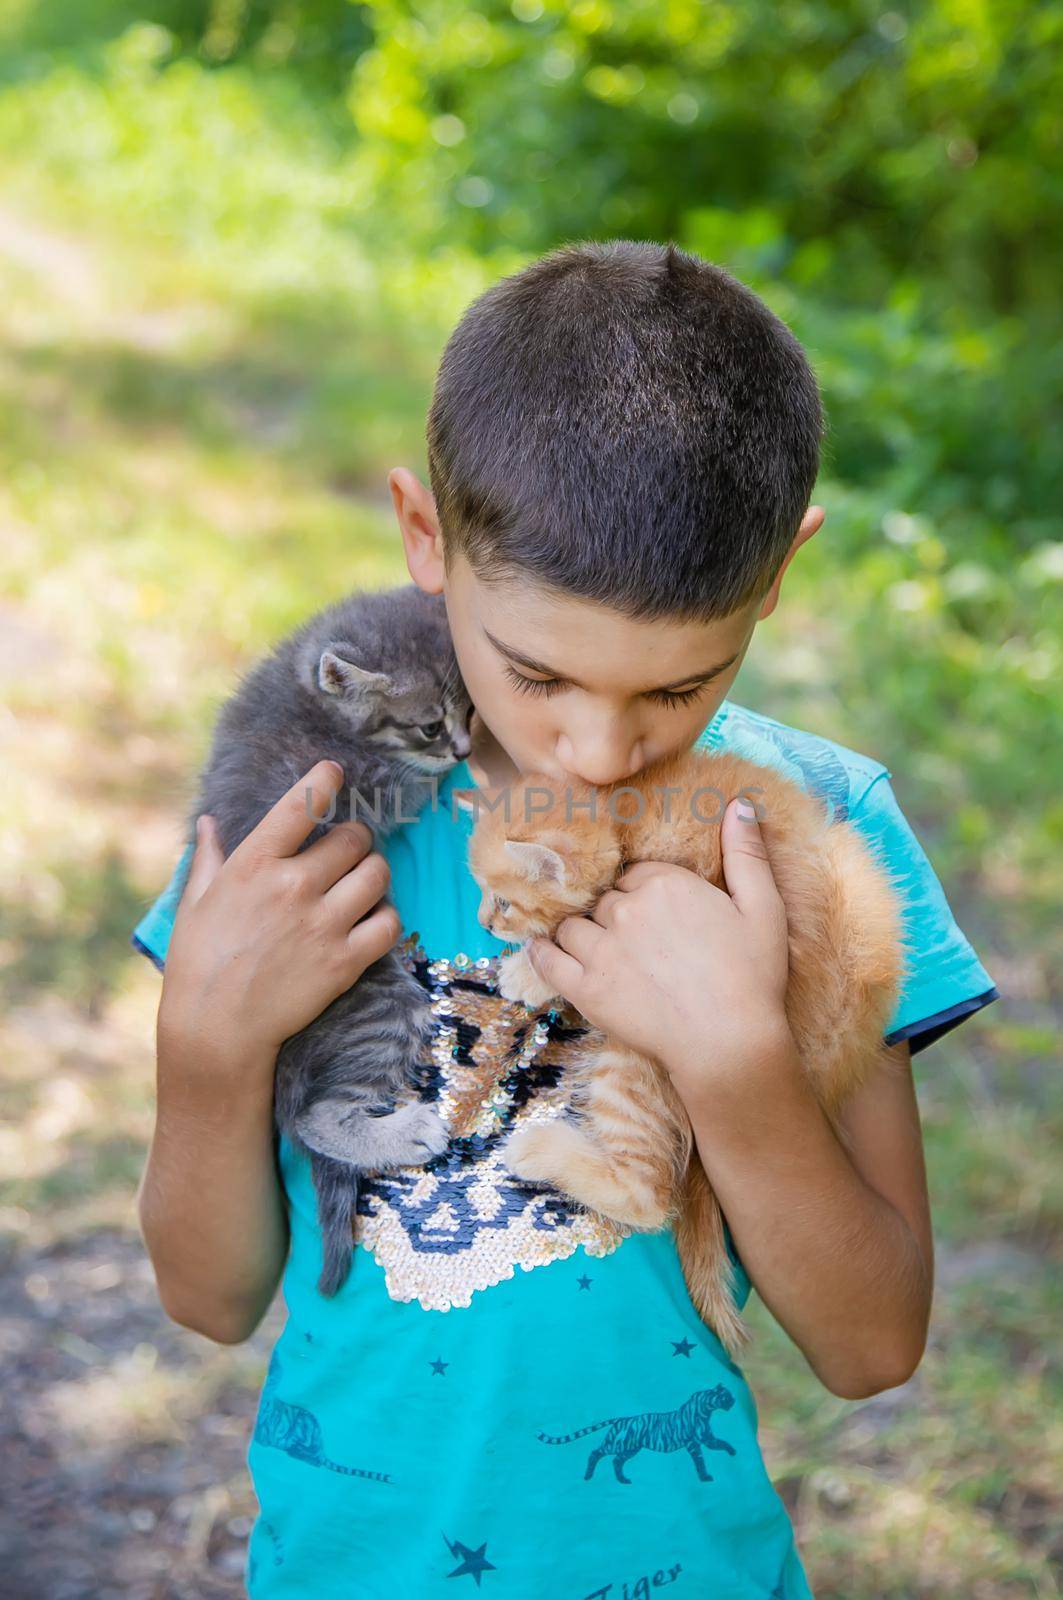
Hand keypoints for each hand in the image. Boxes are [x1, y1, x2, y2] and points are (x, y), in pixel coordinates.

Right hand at [157, 760, 402, 1076]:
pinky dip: (386, 917)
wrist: (217, 1029)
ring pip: (377, 873)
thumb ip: (209, 858)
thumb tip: (207, 822)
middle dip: (354, 839)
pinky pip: (389, 922)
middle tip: (348, 851)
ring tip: (361, 883)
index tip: (334, 771)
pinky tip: (370, 920)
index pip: (300, 804)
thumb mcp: (195, 903)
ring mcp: (323, 924)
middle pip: (353, 838)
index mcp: (253, 865)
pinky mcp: (345, 961)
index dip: (323, 780)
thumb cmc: (199, 962)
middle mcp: (293, 887)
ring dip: (374, 873)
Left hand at [525, 795, 793, 1107]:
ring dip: (579, 932)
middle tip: (628, 937)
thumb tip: (739, 803)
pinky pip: (548, 959)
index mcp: (665, 884)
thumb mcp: (764, 908)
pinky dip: (542, 952)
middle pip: (602, 899)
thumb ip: (747, 853)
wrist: (730, 1043)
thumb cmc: (751, 978)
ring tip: (589, 944)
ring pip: (572, 925)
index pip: (633, 874)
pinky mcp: (585, 988)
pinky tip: (543, 950)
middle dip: (612, 914)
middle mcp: (626, 910)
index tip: (652, 912)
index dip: (641, 891)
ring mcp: (601, 949)